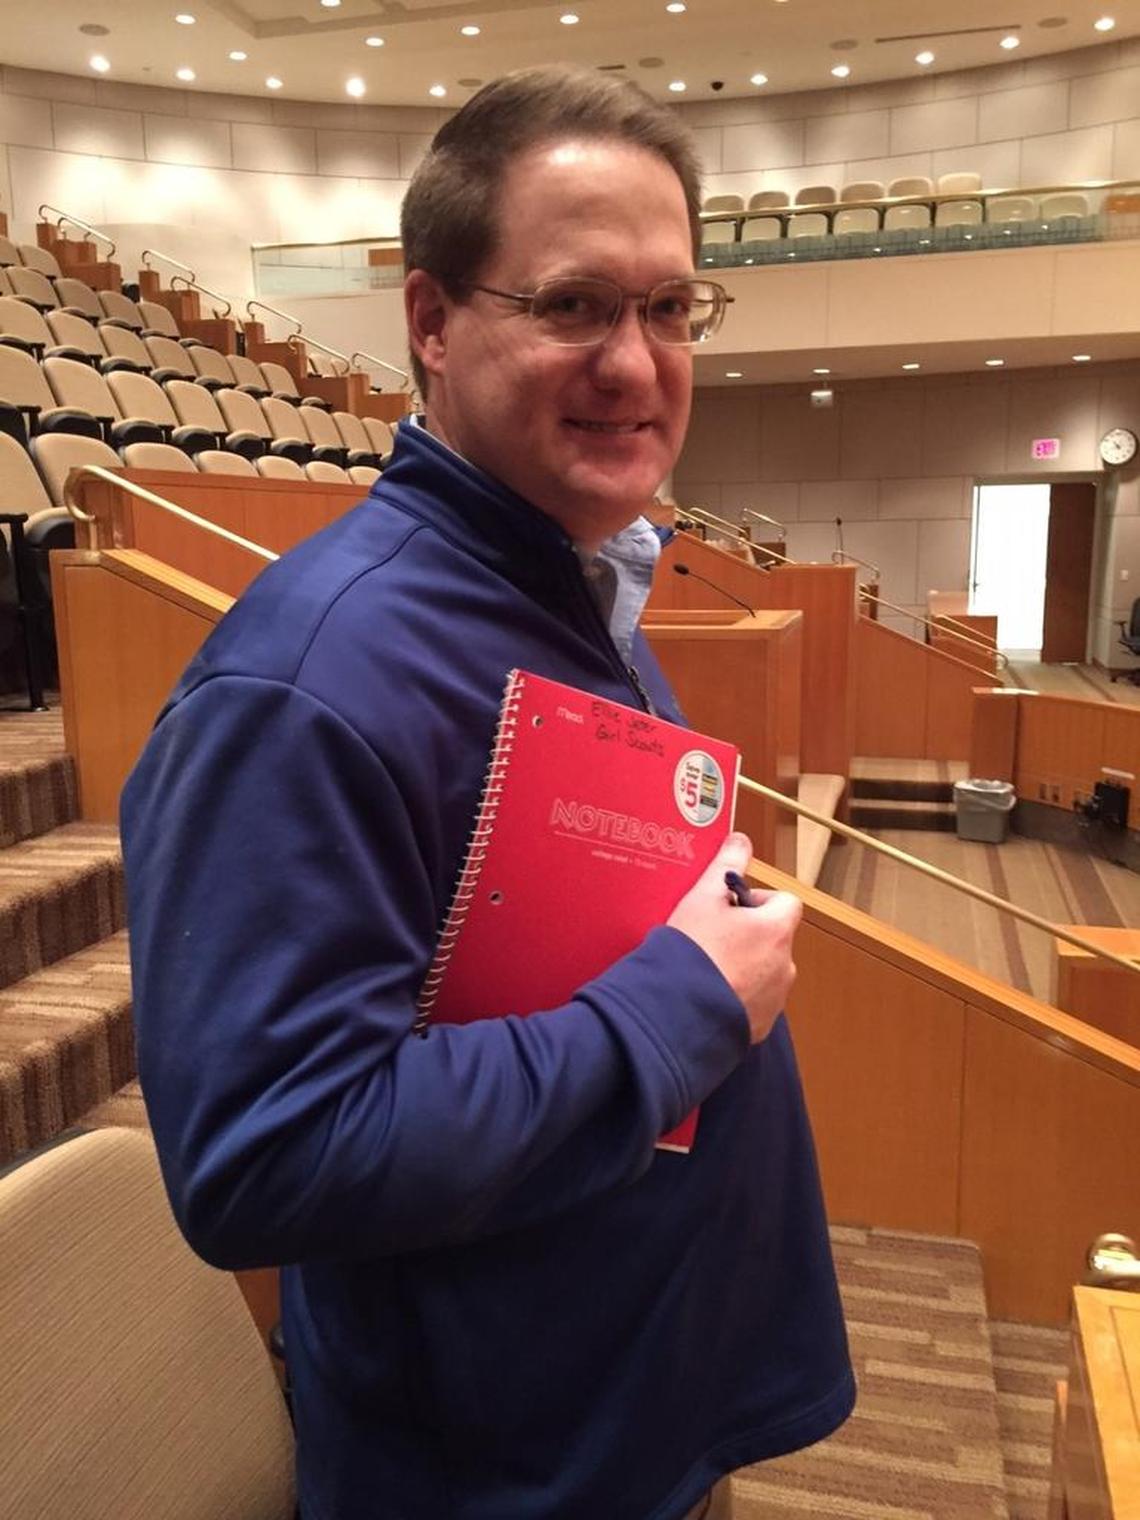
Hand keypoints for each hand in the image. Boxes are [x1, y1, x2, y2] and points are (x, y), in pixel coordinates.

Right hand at [667, 832, 801, 1043]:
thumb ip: (726, 865)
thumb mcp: (703, 898)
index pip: (786, 903)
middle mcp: (785, 965)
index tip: (730, 907)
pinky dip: (738, 995)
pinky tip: (708, 993)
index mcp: (776, 931)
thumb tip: (741, 839)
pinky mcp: (760, 1026)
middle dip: (749, 934)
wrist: (676, 1013)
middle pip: (774, 938)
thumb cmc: (691, 951)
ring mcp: (775, 999)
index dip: (759, 900)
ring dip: (745, 966)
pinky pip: (754, 1001)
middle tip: (712, 937)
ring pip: (765, 971)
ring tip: (707, 968)